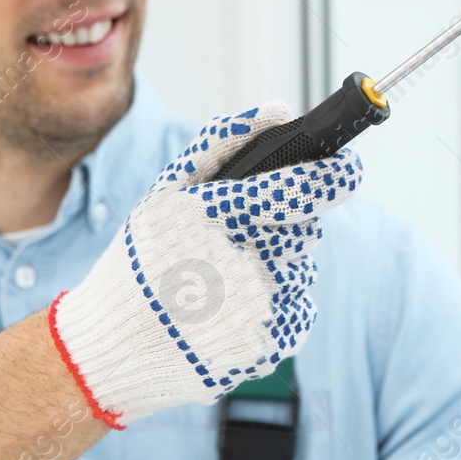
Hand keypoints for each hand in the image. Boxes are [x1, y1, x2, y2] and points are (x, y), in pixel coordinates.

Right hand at [49, 102, 362, 427]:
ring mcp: (255, 311)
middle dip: (285, 229)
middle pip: (304, 231)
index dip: (334, 176)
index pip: (296, 188)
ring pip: (301, 271)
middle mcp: (238, 263)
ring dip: (277, 270)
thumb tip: (279, 109)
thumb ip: (222, 143)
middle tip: (241, 240)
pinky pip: (299, 311)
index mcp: (212, 217)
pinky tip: (235, 311)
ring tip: (225, 283)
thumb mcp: (164, 193)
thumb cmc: (139, 262)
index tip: (349, 167)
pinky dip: (277, 308)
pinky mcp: (266, 348)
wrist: (111, 350)